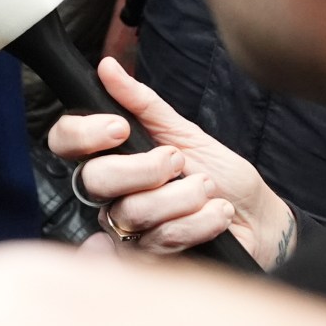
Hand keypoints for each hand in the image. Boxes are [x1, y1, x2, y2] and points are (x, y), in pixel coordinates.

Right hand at [49, 58, 294, 267]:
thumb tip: (108, 67)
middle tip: (178, 161)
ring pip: (131, 212)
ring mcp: (127, 228)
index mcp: (113, 157)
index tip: (119, 128)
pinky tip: (215, 215)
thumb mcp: (185, 132)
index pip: (65, 142)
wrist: (260, 219)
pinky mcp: (150, 258)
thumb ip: (143, 103)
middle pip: (93, 180)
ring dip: (182, 196)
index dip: (83, 134)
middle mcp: (112, 193)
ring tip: (207, 189)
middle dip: (144, 168)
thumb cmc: (223, 176)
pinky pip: (159, 241)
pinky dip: (198, 223)